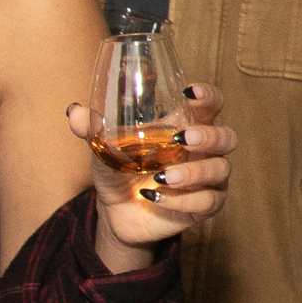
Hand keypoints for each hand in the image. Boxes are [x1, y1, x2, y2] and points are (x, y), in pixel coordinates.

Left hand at [69, 83, 234, 253]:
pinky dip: (181, 201)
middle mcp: (205, 150)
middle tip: (181, 139)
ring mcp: (209, 179)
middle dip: (209, 136)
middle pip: (227, 137)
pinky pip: (206, 202)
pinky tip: (156, 198)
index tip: (190, 92)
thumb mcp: (104, 148)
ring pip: (219, 170)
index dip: (208, 96)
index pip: (211, 105)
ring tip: (162, 177)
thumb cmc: (119, 169)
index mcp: (187, 125)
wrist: (116, 211)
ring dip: (193, 172)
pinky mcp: (205, 206)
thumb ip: (92, 129)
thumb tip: (74, 111)